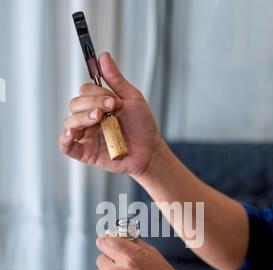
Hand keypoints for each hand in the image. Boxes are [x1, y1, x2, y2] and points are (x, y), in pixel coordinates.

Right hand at [59, 52, 161, 177]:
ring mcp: (86, 135)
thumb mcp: (132, 98)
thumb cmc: (142, 125)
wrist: (149, 150)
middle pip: (74, 104)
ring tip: (98, 118)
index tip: (114, 100)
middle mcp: (89, 118)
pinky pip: (66, 146)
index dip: (96, 94)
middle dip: (90, 104)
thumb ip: (115, 79)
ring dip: (81, 118)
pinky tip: (73, 133)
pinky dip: (65, 139)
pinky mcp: (85, 153)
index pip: (85, 92)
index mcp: (98, 104)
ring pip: (69, 122)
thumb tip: (103, 56)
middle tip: (109, 109)